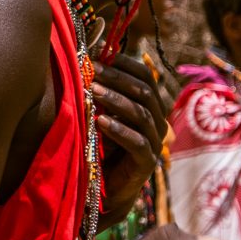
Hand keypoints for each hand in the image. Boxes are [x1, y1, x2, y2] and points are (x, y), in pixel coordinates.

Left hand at [94, 52, 168, 222]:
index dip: (125, 63)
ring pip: (141, 114)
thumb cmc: (100, 143)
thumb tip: (83, 56)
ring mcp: (154, 142)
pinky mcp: (146, 163)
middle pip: (144, 91)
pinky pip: (137, 142)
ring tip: (92, 90)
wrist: (105, 186)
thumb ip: (99, 90)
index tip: (99, 53)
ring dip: (115, 100)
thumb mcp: (100, 111)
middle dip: (116, 78)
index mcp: (150, 105)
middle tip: (91, 69)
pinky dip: (118, 130)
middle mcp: (157, 120)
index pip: (145, 75)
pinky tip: (100, 121)